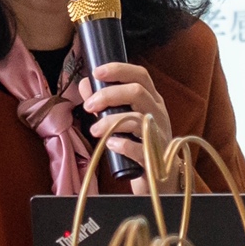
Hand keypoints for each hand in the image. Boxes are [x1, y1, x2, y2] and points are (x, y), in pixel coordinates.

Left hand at [83, 60, 172, 180]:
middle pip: (137, 92)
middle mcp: (158, 113)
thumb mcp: (124, 117)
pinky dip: (122, 144)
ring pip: (137, 118)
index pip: (140, 75)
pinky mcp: (154, 156)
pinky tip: (110, 144)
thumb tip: (85, 84)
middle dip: (108, 95)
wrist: (159, 175)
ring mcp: (158, 134)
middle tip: (88, 106)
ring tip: (94, 130)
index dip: (119, 69)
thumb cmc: (139, 142)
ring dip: (110, 121)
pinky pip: (139, 148)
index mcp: (152, 100)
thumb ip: (105, 101)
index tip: (96, 72)